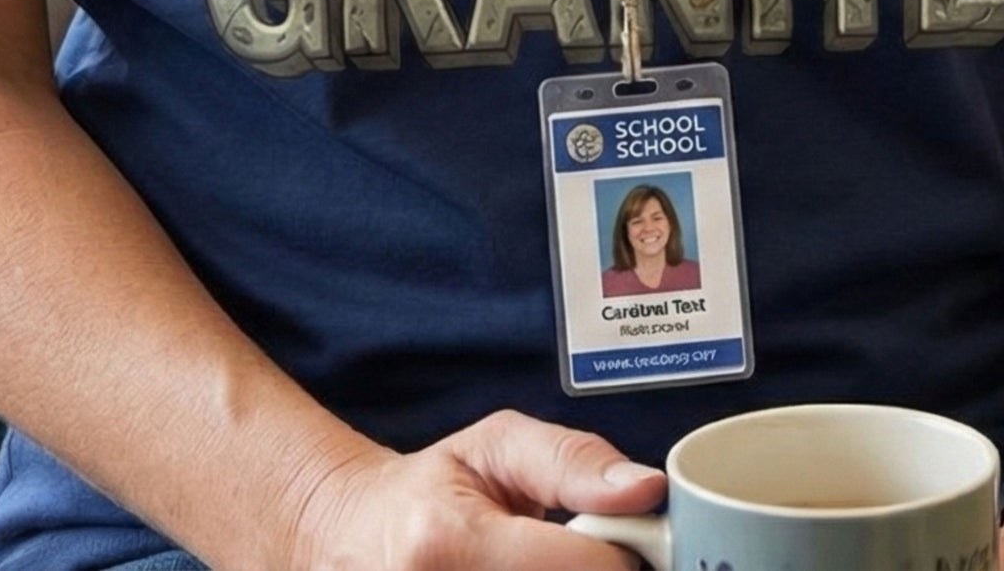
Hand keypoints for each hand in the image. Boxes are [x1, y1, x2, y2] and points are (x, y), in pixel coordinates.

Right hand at [286, 409, 665, 570]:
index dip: (622, 555)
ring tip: (547, 566)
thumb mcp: (498, 445)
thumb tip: (646, 489)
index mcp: (450, 540)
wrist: (357, 539)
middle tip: (586, 556)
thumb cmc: (434, 492)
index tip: (625, 540)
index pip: (584, 568)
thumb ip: (573, 460)